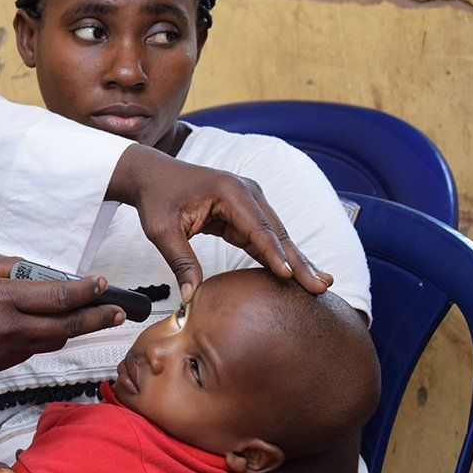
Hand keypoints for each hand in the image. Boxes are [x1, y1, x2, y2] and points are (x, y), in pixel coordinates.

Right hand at [0, 257, 122, 375]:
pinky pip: (35, 349)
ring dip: (75, 330)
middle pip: (67, 326)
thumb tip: (41, 270)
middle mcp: (11, 328)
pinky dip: (48, 337)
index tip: (102, 283)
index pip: (59, 296)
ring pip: (55, 341)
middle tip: (119, 311)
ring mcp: (8, 350)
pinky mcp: (3, 364)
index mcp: (4, 299)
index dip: (87, 290)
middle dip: (99, 318)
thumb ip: (10, 267)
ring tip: (93, 317)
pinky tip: (53, 327)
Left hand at [108, 144, 332, 297]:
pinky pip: (265, 238)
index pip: (257, 229)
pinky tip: (297, 274)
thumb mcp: (162, 231)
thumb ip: (180, 262)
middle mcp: (247, 193)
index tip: (290, 276)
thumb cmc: (156, 199)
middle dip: (299, 261)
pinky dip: (280, 256)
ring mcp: (249, 201)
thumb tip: (190, 297)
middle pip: (277, 233)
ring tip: (320, 283)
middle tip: (321, 285)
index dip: (274, 254)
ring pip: (276, 236)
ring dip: (296, 260)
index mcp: (230, 192)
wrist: (152, 176)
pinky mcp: (245, 212)